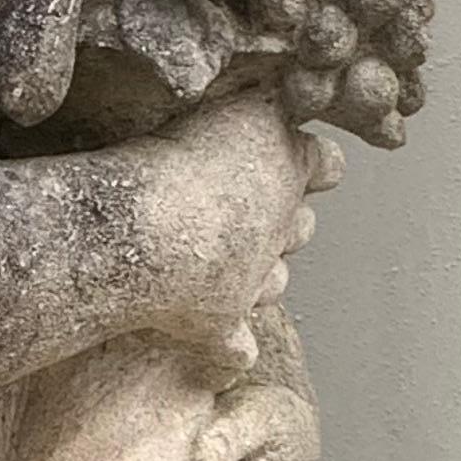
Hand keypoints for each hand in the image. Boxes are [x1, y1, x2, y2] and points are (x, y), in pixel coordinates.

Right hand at [153, 88, 331, 361]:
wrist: (133, 229)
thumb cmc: (168, 157)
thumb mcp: (220, 107)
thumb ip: (252, 112)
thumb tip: (269, 107)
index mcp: (287, 162)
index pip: (327, 164)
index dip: (312, 166)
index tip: (289, 161)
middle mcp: (280, 222)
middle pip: (302, 226)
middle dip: (281, 220)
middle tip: (232, 209)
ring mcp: (255, 277)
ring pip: (275, 282)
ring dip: (257, 276)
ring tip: (210, 264)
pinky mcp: (223, 321)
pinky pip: (237, 348)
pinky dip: (226, 350)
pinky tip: (212, 353)